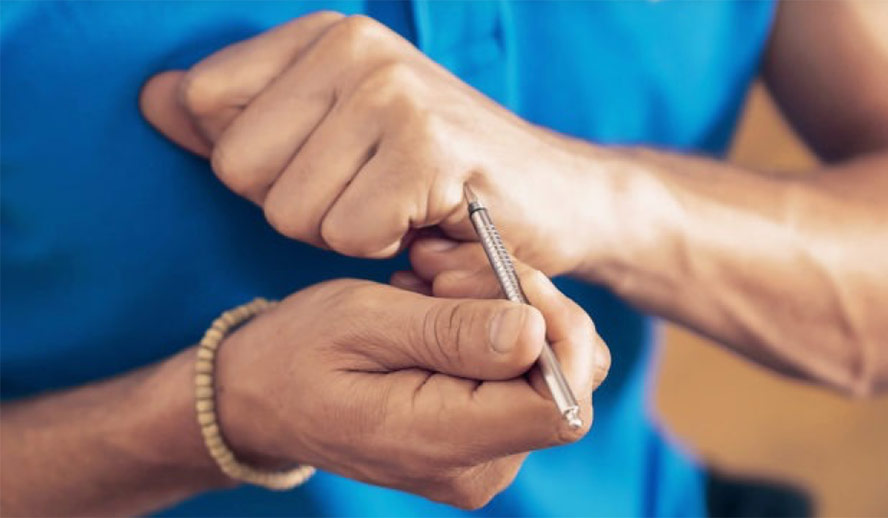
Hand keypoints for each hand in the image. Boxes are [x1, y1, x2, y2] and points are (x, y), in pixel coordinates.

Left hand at [140, 12, 617, 276]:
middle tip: (372, 193)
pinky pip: (346, 234)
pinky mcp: (428, 150)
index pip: (206, 107)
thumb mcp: (334, 131)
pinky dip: (384, 249)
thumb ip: (242, 116)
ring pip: (289, 209)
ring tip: (401, 208)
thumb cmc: (440, 173)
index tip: (333, 163)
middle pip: (238, 168)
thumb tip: (155, 99)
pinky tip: (426, 225)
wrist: (556, 197)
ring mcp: (394, 94)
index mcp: (324, 34)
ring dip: (343, 232)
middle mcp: (355, 47)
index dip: (264, 163)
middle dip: (301, 205)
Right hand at [216, 276, 607, 508]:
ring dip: (508, 310)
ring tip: (435, 285)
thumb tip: (535, 331)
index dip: (560, 331)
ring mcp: (481, 458)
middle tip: (450, 270)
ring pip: (547, 369)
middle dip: (528, 307)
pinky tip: (441, 308)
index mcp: (442, 444)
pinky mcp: (479, 439)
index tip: (507, 276)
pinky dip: (494, 328)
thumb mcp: (362, 323)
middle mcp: (476, 467)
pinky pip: (519, 374)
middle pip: (563, 381)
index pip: (560, 405)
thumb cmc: (296, 354)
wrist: (259, 399)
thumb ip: (450, 332)